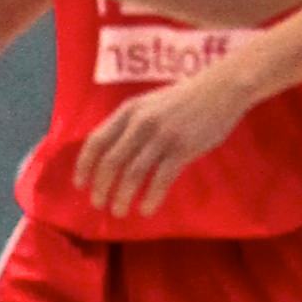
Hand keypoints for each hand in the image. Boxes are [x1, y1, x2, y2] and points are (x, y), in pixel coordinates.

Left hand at [72, 55, 251, 215]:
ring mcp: (162, 136)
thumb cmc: (185, 98)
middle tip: (98, 204)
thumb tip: (112, 152)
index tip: (80, 184)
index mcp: (129, 110)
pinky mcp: (182, 149)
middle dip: (101, 186)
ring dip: (122, 196)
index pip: (97, 140)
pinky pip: (161, 179)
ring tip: (119, 211)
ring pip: (133, 173)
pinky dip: (151, 198)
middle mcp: (140, 123)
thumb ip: (132, 124)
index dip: (85, 165)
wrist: (221, 89)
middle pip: (111, 161)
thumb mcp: (150, 104)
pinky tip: (146, 210)